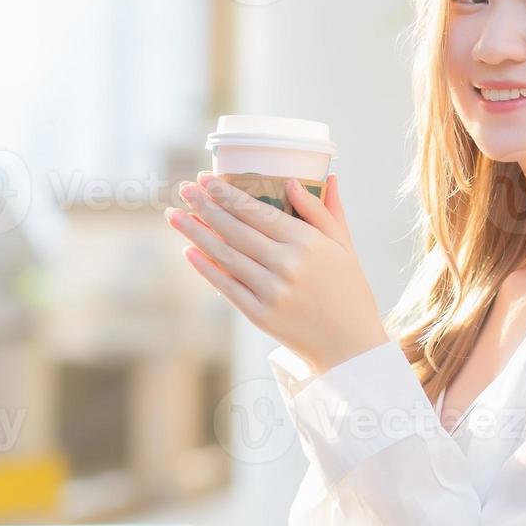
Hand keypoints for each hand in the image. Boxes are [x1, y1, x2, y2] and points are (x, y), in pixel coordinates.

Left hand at [165, 170, 389, 375]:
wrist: (350, 346)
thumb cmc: (349, 291)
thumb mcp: (344, 246)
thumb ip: (322, 211)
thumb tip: (296, 180)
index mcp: (308, 243)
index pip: (258, 211)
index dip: (228, 194)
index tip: (206, 179)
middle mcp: (287, 265)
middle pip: (235, 230)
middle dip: (205, 206)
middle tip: (184, 188)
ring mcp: (271, 292)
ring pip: (225, 255)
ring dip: (195, 233)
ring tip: (174, 215)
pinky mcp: (260, 316)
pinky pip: (226, 286)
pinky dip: (205, 268)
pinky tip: (189, 251)